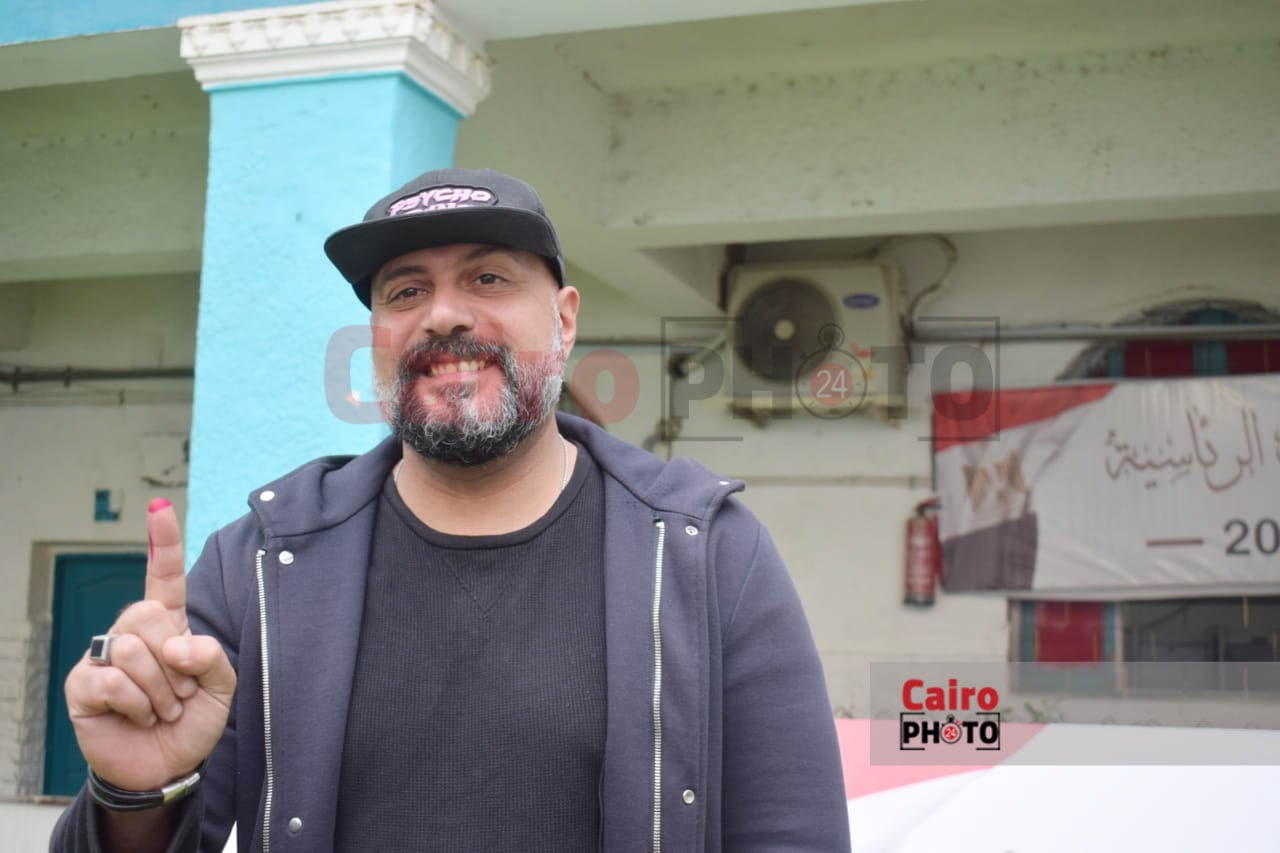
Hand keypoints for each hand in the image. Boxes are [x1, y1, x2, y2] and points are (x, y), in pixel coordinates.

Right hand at [64, 498, 236, 790]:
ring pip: (133, 649)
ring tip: (162, 710)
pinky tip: (138, 717)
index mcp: (169, 624)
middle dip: (175, 662)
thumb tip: (177, 642)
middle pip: (148, 615)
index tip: (159, 506)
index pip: (163, 576)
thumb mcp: (222, 687)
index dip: (162, 541)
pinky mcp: (83, 685)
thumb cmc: (193, 722)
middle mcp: (133, 632)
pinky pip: (114, 680)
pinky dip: (138, 704)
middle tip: (181, 694)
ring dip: (160, 690)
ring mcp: (104, 656)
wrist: (168, 767)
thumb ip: (212, 656)